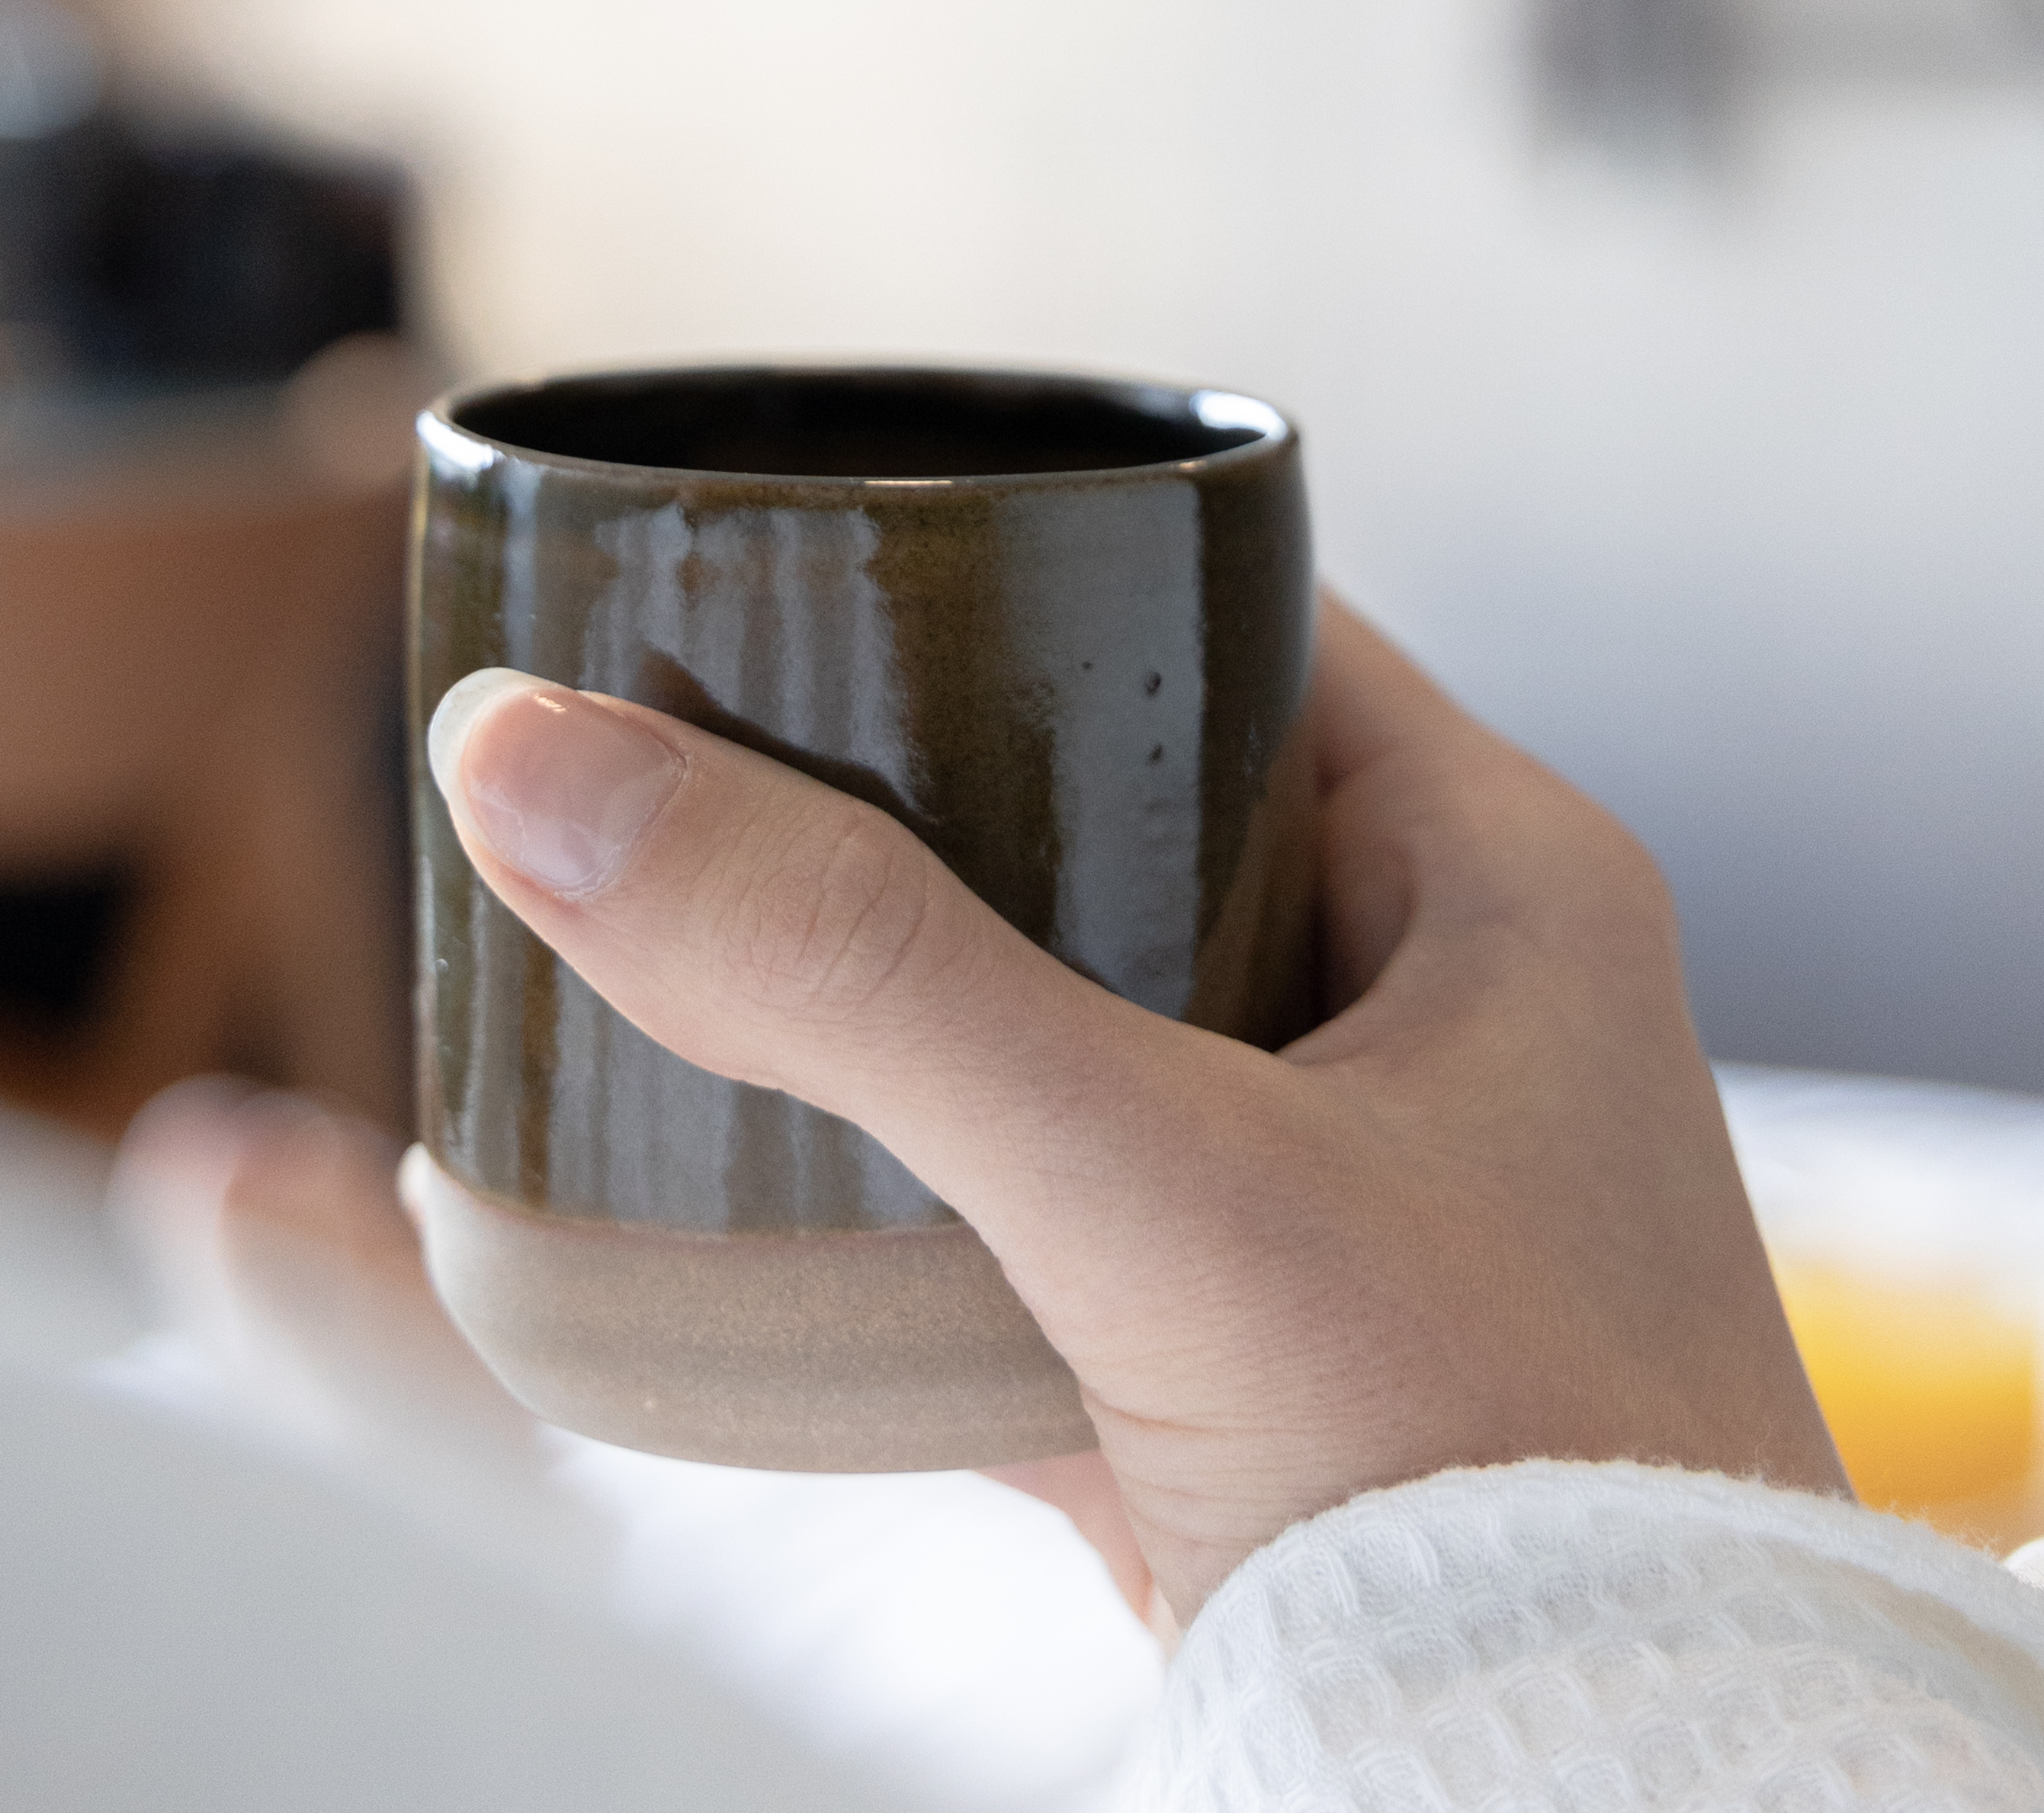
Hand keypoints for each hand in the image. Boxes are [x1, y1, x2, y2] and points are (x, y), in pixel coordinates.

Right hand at [425, 597, 1844, 1623]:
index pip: (1232, 620)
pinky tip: (744, 1188)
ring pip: (1073, 1020)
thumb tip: (536, 757)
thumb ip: (861, 980)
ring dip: (903, 1000)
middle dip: (921, 792)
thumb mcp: (1164, 1191)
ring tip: (696, 925)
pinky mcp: (1253, 1367)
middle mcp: (1433, 1012)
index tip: (822, 548)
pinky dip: (907, 1203)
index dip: (1030, 563)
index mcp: (1494, 882)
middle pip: (1127, 813)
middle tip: (709, 739)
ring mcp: (1341, 1196)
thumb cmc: (1508, 1494)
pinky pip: (1049, 1219)